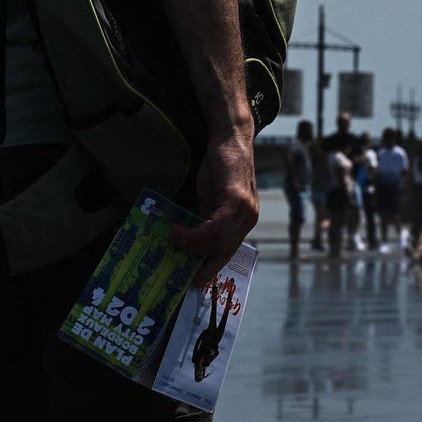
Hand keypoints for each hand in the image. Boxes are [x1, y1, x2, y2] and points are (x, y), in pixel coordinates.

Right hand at [169, 135, 258, 285]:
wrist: (229, 139)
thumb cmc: (218, 168)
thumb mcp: (209, 200)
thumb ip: (203, 220)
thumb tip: (186, 243)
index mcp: (244, 222)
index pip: (228, 253)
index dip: (211, 269)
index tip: (194, 282)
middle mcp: (249, 219)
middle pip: (222, 251)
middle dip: (197, 259)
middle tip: (174, 255)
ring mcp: (246, 211)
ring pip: (218, 241)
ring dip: (191, 243)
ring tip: (172, 237)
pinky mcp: (238, 200)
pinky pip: (216, 227)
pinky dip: (195, 232)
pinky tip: (179, 228)